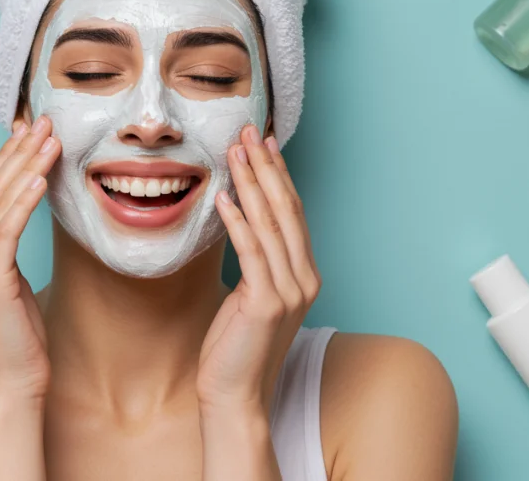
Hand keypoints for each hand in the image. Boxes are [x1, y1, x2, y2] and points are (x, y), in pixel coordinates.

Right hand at [0, 116, 59, 402]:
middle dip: (17, 152)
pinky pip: (5, 230)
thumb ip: (8, 247)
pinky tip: (39, 178)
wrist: (12, 384)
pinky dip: (22, 200)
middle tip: (42, 122)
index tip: (30, 131)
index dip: (6, 158)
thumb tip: (28, 209)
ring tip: (49, 140)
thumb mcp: (12, 281)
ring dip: (25, 166)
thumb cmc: (18, 337)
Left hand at [198, 125, 320, 416]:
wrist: (234, 396)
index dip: (278, 175)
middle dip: (267, 168)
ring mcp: (289, 292)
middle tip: (249, 132)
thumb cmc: (236, 348)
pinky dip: (238, 221)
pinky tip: (225, 196)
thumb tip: (240, 221)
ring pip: (271, 225)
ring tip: (236, 151)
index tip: (262, 143)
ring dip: (252, 184)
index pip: (293, 213)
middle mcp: (304, 279)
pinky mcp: (267, 304)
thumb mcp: (250, 296)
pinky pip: (252, 252)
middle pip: (287, 211)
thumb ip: (255, 263)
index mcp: (304, 275)